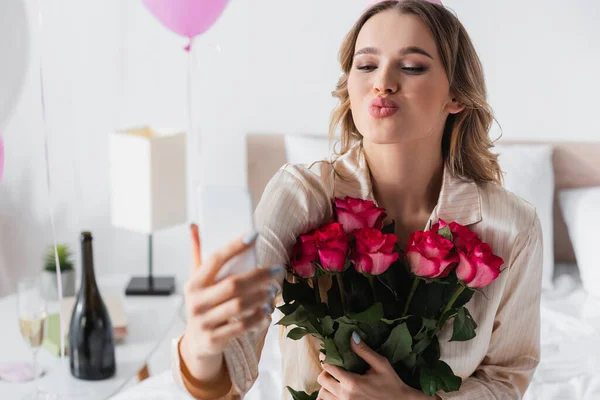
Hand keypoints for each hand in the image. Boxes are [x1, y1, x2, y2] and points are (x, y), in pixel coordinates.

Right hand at [182, 225, 283, 364]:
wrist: (198, 344)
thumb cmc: (203, 304)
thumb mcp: (197, 282)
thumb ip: (198, 255)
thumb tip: (194, 226)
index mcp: (193, 283)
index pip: (215, 260)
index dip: (235, 246)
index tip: (255, 235)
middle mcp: (196, 302)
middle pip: (233, 284)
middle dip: (258, 276)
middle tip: (277, 270)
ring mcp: (204, 322)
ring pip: (239, 306)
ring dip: (261, 296)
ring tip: (274, 290)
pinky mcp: (214, 339)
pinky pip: (242, 326)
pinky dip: (258, 317)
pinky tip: (268, 310)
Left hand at [317, 332, 438, 399]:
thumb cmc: (391, 383)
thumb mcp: (381, 364)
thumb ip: (364, 351)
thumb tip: (352, 336)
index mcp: (352, 382)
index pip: (329, 367)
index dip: (325, 357)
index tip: (326, 352)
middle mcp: (345, 395)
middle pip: (322, 380)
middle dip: (325, 371)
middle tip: (332, 365)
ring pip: (323, 394)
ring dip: (325, 385)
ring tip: (334, 378)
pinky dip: (328, 396)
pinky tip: (335, 390)